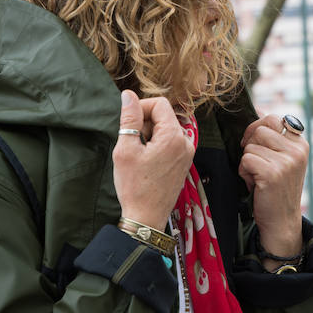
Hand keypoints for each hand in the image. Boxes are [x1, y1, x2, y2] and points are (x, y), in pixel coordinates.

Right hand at [113, 90, 194, 231]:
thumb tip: (128, 95)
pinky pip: (170, 142)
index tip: (129, 123)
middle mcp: (185, 143)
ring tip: (139, 154)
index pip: (160, 104)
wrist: (146, 217)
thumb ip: (129, 118)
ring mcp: (187, 153)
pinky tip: (146, 162)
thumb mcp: (126, 149)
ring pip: (166, 129)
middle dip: (145, 123)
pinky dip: (156, 145)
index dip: (141, 108)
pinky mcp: (183, 162)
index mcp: (174, 137)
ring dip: (150, 134)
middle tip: (132, 143)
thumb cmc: (134, 186)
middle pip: (164, 116)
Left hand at [239, 114, 308, 259]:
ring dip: (247, 161)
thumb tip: (256, 110)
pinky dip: (244, 172)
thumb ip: (273, 137)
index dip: (257, 128)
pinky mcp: (273, 173)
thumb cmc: (276, 188)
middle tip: (254, 162)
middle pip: (260, 129)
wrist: (281, 221)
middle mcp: (297, 150)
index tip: (254, 143)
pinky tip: (255, 184)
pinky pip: (246, 159)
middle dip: (250, 144)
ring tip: (258, 176)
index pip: (274, 118)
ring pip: (251, 145)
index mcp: (300, 143)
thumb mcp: (282, 159)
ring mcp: (287, 161)